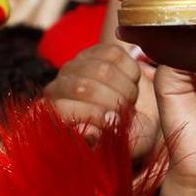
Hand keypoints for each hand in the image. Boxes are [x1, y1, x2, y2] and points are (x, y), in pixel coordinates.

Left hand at [44, 43, 158, 158]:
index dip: (91, 115)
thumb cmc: (122, 135)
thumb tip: (90, 135)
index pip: (64, 109)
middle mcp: (58, 87)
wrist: (139, 114)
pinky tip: (131, 82)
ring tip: (130, 100)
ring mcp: (75, 66)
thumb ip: (99, 142)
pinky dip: (131, 72)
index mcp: (56, 115)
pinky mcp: (96, 50)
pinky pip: (116, 55)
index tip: (114, 123)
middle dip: (113, 101)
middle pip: (84, 87)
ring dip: (126, 88)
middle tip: (127, 112)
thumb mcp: (113, 145)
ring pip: (102, 70)